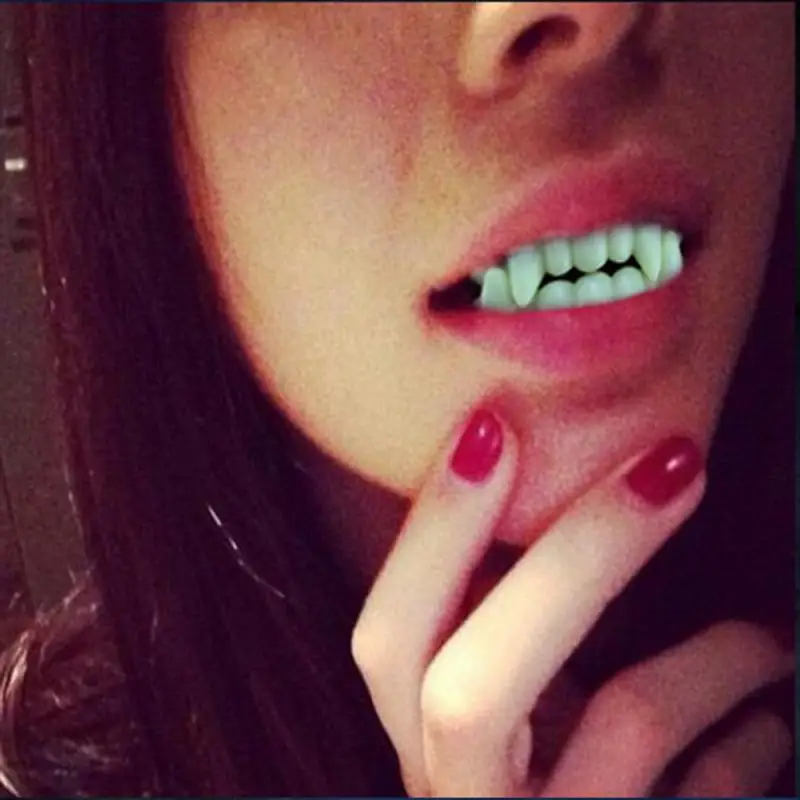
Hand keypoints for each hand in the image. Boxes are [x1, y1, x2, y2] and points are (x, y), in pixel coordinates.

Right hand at [351, 409, 791, 796]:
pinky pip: (706, 791)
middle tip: (671, 459)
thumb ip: (503, 634)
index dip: (431, 531)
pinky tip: (766, 723)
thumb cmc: (558, 780)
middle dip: (575, 554)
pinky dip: (748, 742)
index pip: (389, 640)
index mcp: (423, 747)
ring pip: (626, 721)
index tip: (492, 424)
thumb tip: (529, 485)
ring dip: (716, 655)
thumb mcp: (510, 717)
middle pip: (469, 687)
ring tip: (768, 639)